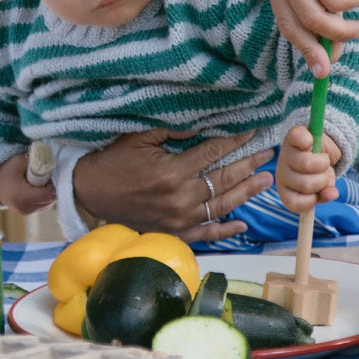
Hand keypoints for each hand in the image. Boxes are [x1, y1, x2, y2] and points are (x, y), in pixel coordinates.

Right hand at [0, 153, 58, 215]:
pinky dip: (43, 197)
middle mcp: (24, 208)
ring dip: (48, 193)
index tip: (52, 172)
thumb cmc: (7, 168)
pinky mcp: (26, 213)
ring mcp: (25, 212)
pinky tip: (37, 188)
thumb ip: (38, 164)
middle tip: (47, 176)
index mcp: (21, 196)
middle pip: (50, 200)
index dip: (54, 182)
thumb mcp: (21, 161)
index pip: (49, 194)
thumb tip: (52, 165)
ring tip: (40, 182)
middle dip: (52, 187)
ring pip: (48, 204)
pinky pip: (42, 205)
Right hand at [72, 128, 274, 242]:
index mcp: (171, 172)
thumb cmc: (112, 162)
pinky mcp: (173, 233)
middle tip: (268, 154)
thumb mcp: (138, 138)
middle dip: (248, 164)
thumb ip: (171, 131)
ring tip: (266, 181)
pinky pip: (204, 234)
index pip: (212, 153)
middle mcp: (179, 198)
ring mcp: (178, 219)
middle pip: (223, 179)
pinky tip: (241, 225)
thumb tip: (201, 124)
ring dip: (246, 193)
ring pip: (220, 205)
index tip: (251, 133)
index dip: (234, 142)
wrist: (89, 194)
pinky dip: (224, 231)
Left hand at [275, 124, 340, 212]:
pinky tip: (310, 142)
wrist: (318, 147)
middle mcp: (282, 174)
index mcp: (287, 191)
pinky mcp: (291, 137)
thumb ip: (325, 193)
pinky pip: (299, 139)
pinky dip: (308, 140)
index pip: (295, 203)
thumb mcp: (324, 186)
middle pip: (305, 184)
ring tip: (323, 160)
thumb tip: (332, 194)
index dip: (313, 199)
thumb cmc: (317, 172)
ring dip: (323, 162)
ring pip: (305, 164)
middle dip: (322, 180)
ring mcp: (286, 154)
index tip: (320, 191)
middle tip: (324, 173)